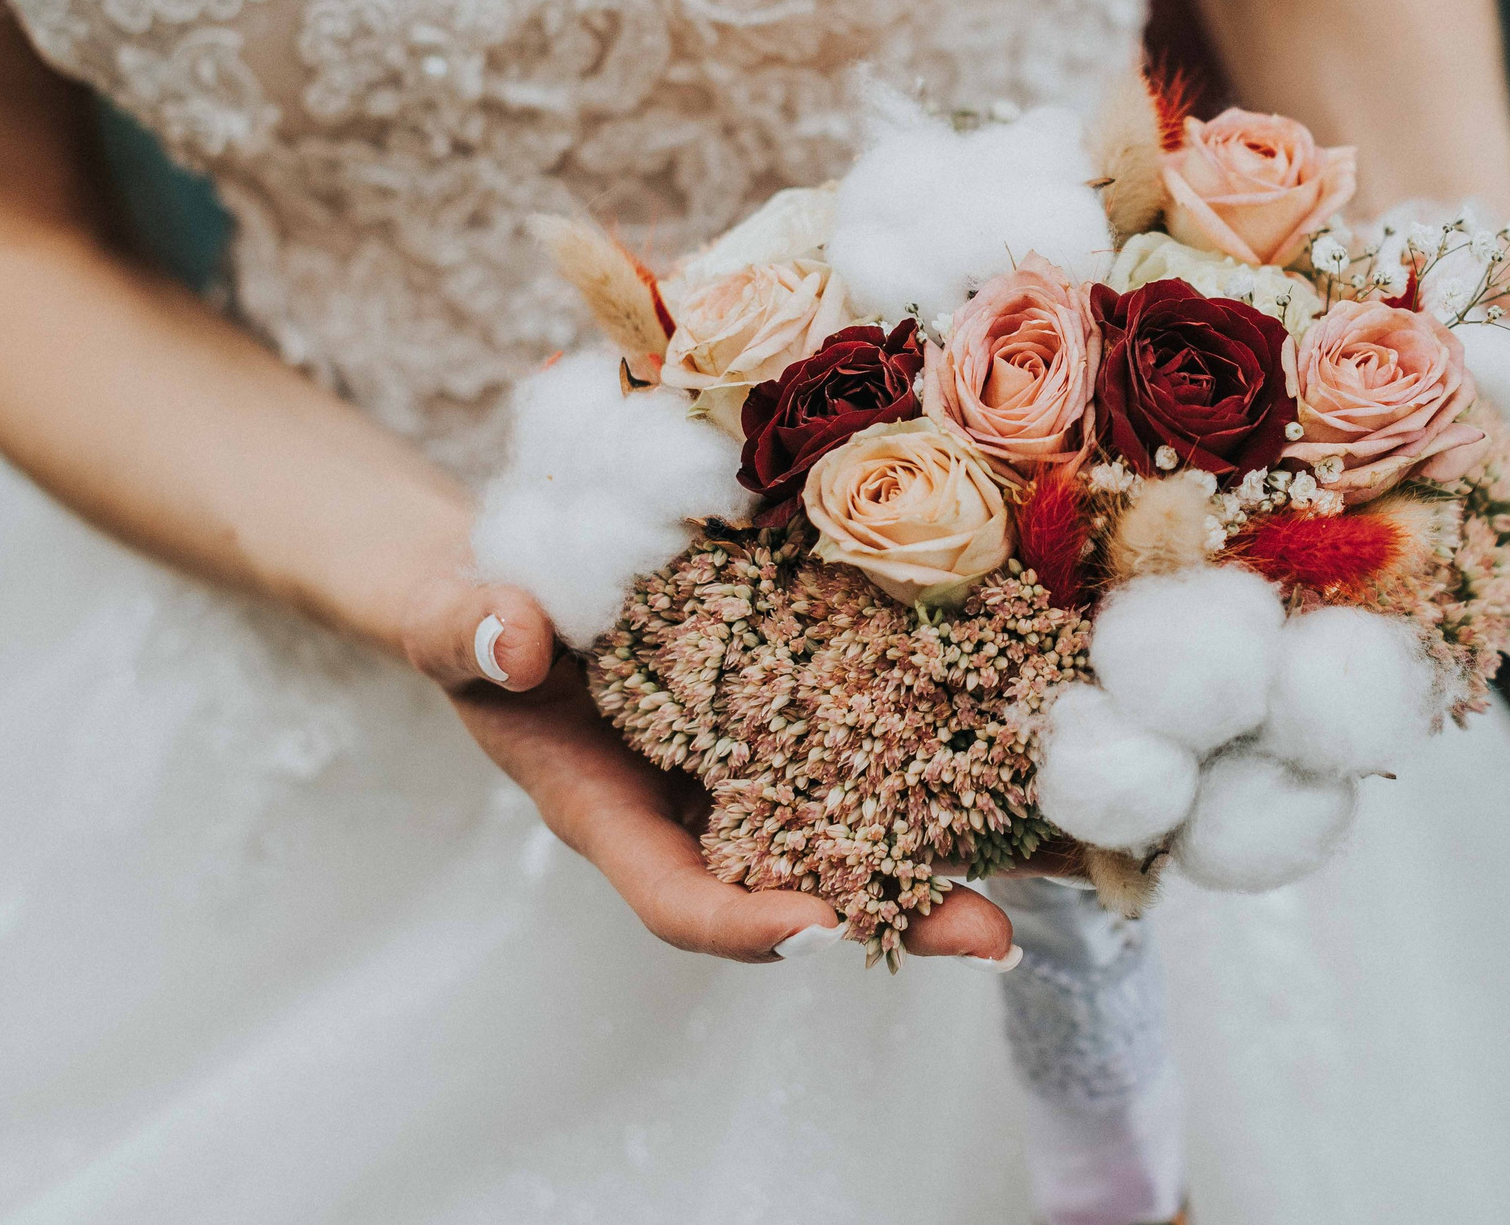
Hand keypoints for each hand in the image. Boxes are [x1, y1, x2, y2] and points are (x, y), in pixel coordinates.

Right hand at [397, 575, 1022, 963]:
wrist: (512, 574)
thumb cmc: (473, 614)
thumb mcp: (450, 620)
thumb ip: (465, 632)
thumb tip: (513, 642)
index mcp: (610, 812)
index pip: (681, 899)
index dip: (748, 923)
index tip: (821, 927)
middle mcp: (697, 805)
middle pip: (802, 884)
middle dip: (896, 911)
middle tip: (990, 935)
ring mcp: (753, 761)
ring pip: (858, 822)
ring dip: (951, 843)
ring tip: (1060, 859)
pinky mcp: (795, 705)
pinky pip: (873, 740)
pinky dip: (944, 749)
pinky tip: (1027, 744)